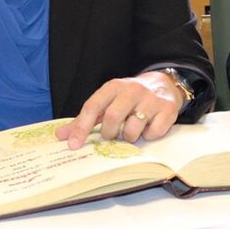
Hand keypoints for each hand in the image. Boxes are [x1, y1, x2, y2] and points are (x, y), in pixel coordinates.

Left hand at [56, 71, 184, 149]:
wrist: (165, 84)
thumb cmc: (130, 97)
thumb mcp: (108, 101)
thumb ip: (86, 118)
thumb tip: (61, 135)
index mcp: (114, 86)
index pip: (93, 106)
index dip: (81, 127)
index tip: (73, 145)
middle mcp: (132, 90)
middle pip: (113, 118)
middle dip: (110, 133)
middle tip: (113, 135)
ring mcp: (151, 99)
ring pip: (133, 129)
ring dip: (129, 137)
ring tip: (132, 130)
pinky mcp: (168, 110)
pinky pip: (153, 133)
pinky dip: (148, 136)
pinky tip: (148, 127)